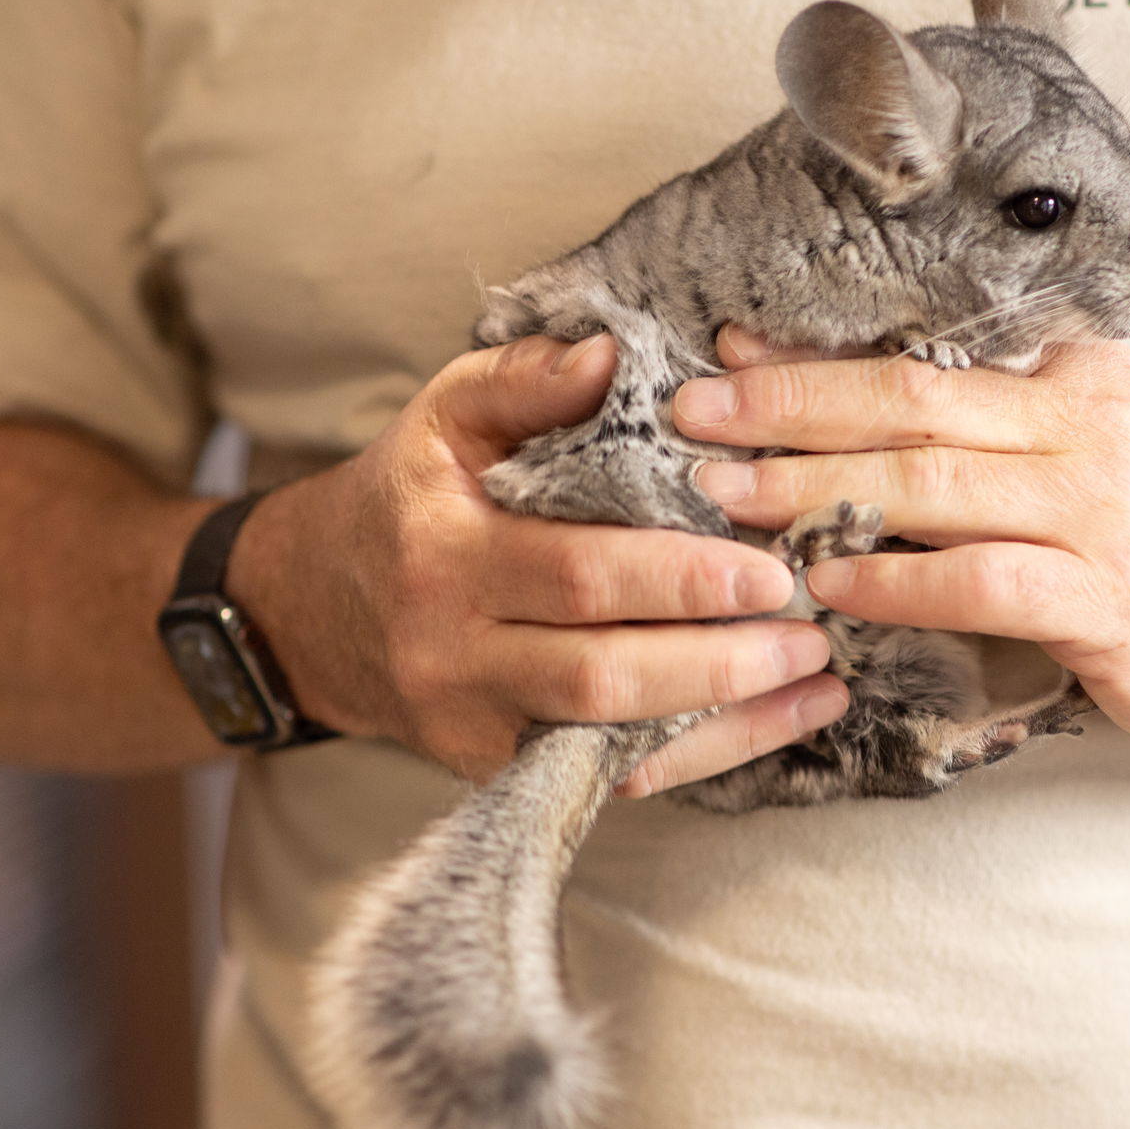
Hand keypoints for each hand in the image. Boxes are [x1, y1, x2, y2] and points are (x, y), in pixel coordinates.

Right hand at [226, 334, 846, 785]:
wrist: (312, 609)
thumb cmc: (407, 497)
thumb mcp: (442, 417)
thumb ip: (524, 381)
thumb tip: (611, 356)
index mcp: (447, 556)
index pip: (578, 574)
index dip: (679, 579)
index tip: (770, 569)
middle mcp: (453, 653)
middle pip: (601, 674)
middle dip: (719, 661)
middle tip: (810, 634)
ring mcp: (472, 724)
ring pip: (612, 741)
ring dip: (726, 720)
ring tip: (817, 685)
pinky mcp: (493, 768)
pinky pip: (607, 772)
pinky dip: (695, 754)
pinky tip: (769, 726)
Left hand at [671, 329, 1129, 759]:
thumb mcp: (1098, 456)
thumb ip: (994, 439)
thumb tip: (856, 435)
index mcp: (1076, 380)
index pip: (920, 360)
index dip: (811, 363)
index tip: (723, 359)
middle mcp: (1088, 428)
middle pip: (910, 405)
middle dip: (788, 411)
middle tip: (693, 418)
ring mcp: (1104, 513)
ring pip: (934, 485)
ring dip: (818, 489)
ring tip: (727, 498)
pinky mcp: (1114, 600)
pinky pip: (984, 581)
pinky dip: (898, 581)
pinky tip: (831, 582)